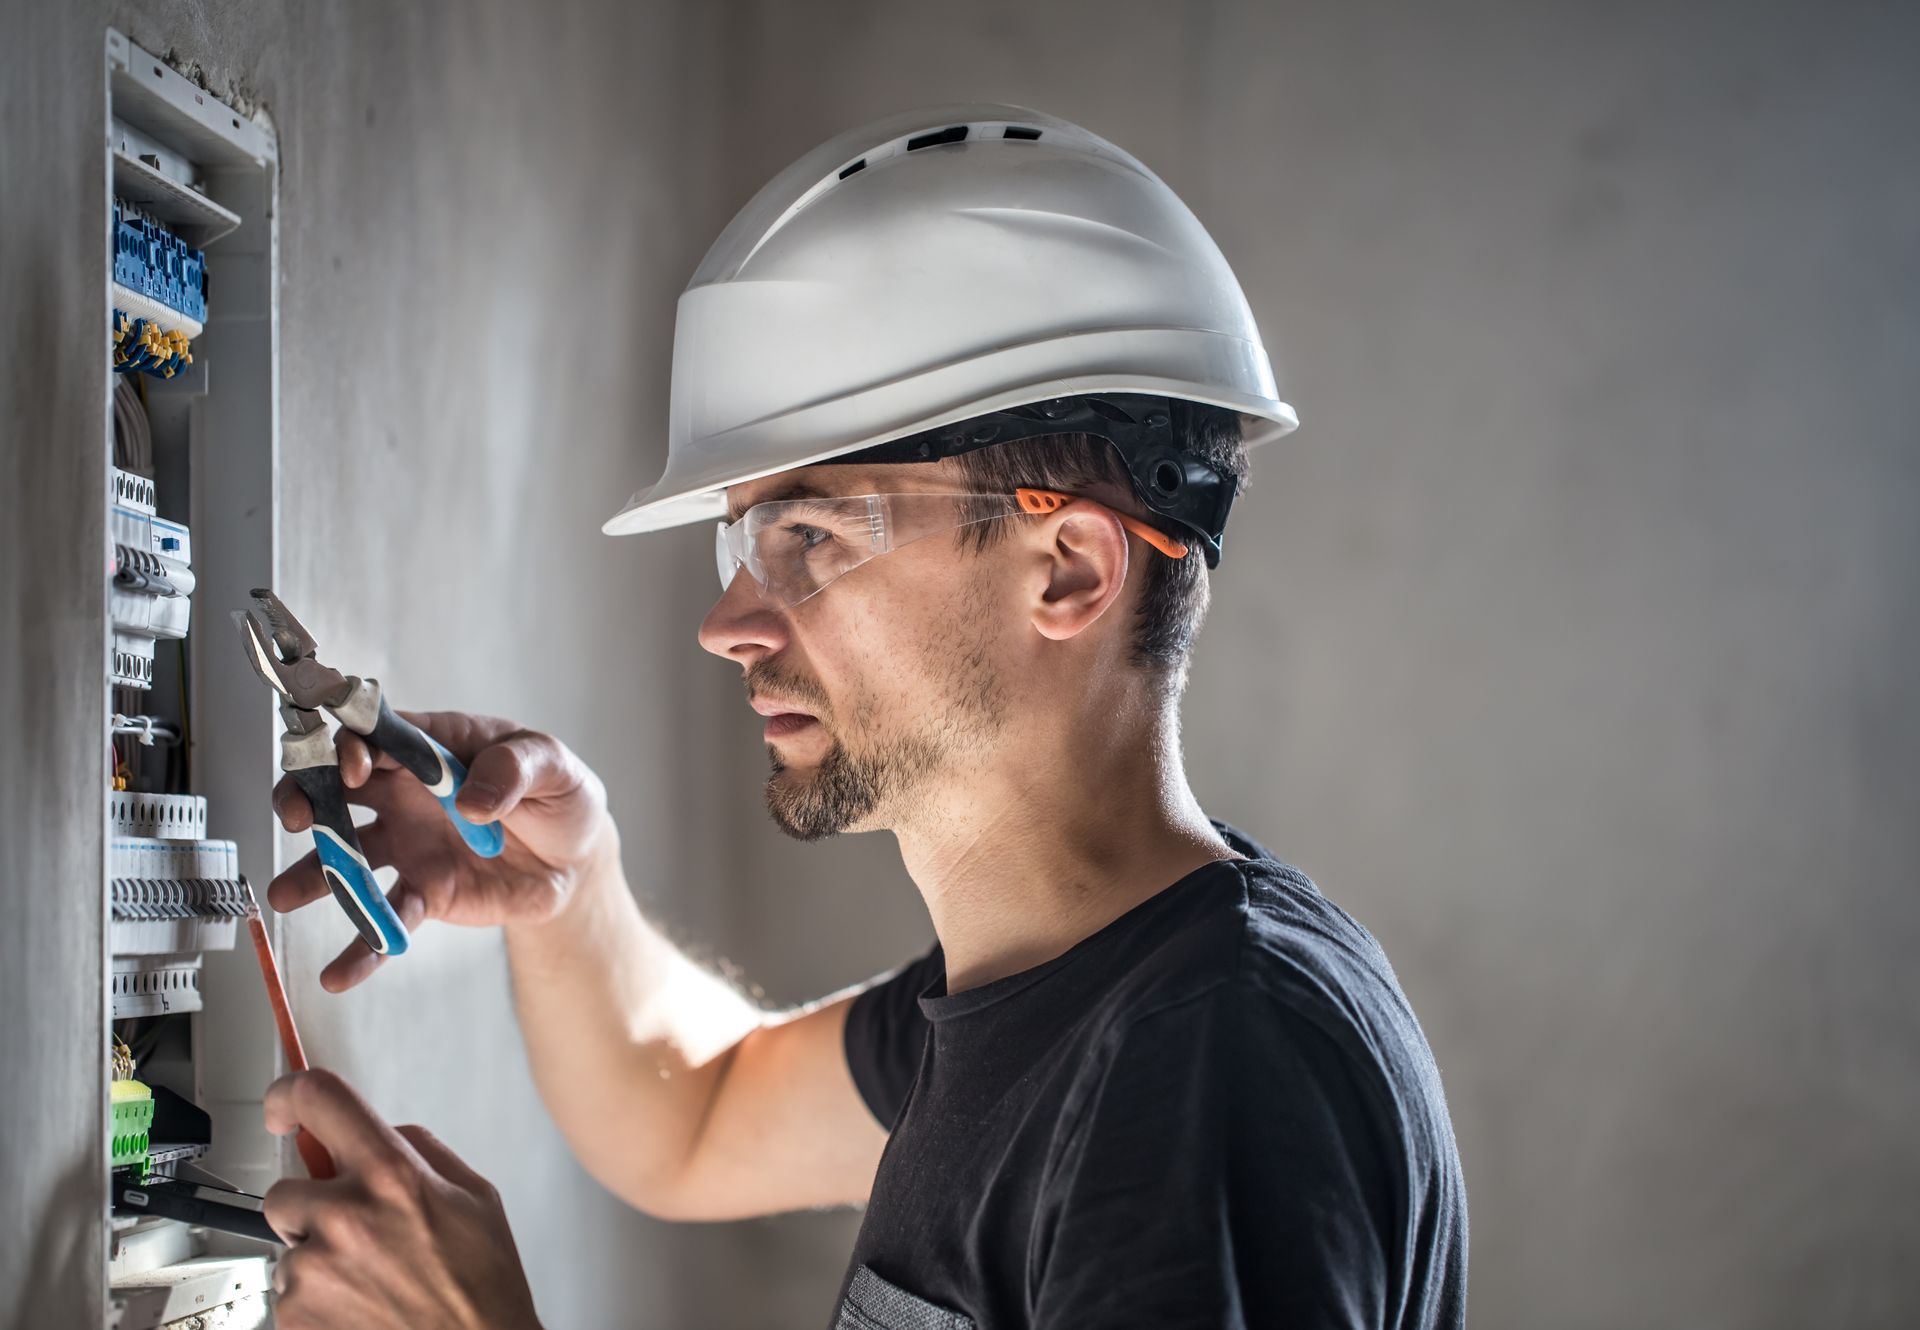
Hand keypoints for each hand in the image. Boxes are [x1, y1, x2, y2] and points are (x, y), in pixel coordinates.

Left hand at [263, 1070, 539, 1328]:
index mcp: (392, 1175)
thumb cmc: (481, 1287)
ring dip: (317, 1257)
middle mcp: (346, 1217)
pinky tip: (361, 1306)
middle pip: (286, 1189)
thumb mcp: (475, 1197)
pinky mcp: (295, 1315)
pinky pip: (288, 1290)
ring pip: (288, 1245)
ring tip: (371, 1280)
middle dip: (312, 1206)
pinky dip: (315, 1298)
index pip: (319, 1098)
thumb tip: (384, 1133)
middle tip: (355, 1232)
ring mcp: (315, 1270)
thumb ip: (422, 1153)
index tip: (284, 1106)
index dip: (290, 1094)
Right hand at [268, 711, 614, 990]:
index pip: (377, 735)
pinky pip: (384, 921)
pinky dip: (361, 948)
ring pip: (344, 857)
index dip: (355, 746)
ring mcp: (407, 845)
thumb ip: (515, 770)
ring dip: (310, 873)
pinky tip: (338, 974)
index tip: (354, 768)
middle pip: (336, 788)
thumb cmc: (560, 795)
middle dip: (304, 795)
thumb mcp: (553, 766)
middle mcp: (405, 793)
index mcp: (433, 746)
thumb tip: (469, 801)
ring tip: (284, 894)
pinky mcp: (422, 894)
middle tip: (294, 815)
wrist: (576, 861)